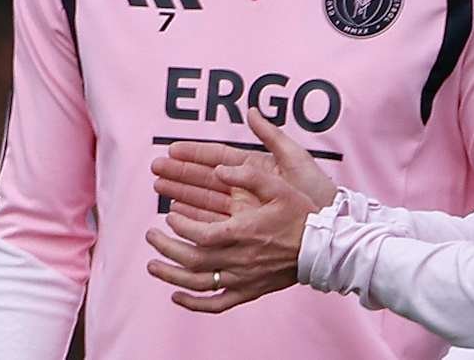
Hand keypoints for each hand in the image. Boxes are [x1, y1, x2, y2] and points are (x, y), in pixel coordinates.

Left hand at [145, 110, 332, 312]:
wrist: (323, 248)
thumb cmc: (300, 214)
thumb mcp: (278, 185)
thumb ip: (248, 175)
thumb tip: (219, 169)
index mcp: (243, 232)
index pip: (200, 233)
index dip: (180, 225)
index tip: (170, 215)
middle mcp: (240, 258)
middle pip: (192, 259)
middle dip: (166, 248)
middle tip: (150, 236)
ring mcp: (243, 278)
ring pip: (198, 284)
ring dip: (171, 276)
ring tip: (152, 266)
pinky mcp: (250, 291)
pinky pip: (217, 303)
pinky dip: (194, 304)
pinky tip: (177, 297)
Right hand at [151, 109, 338, 217]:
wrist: (329, 227)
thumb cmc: (316, 191)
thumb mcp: (295, 159)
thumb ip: (272, 135)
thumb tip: (250, 110)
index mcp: (255, 169)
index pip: (218, 157)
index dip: (195, 153)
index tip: (172, 149)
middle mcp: (245, 190)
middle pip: (206, 180)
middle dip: (180, 174)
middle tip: (155, 169)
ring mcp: (244, 211)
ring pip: (205, 202)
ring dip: (182, 195)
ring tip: (159, 189)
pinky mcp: (244, 231)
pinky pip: (214, 226)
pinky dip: (195, 222)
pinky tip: (177, 218)